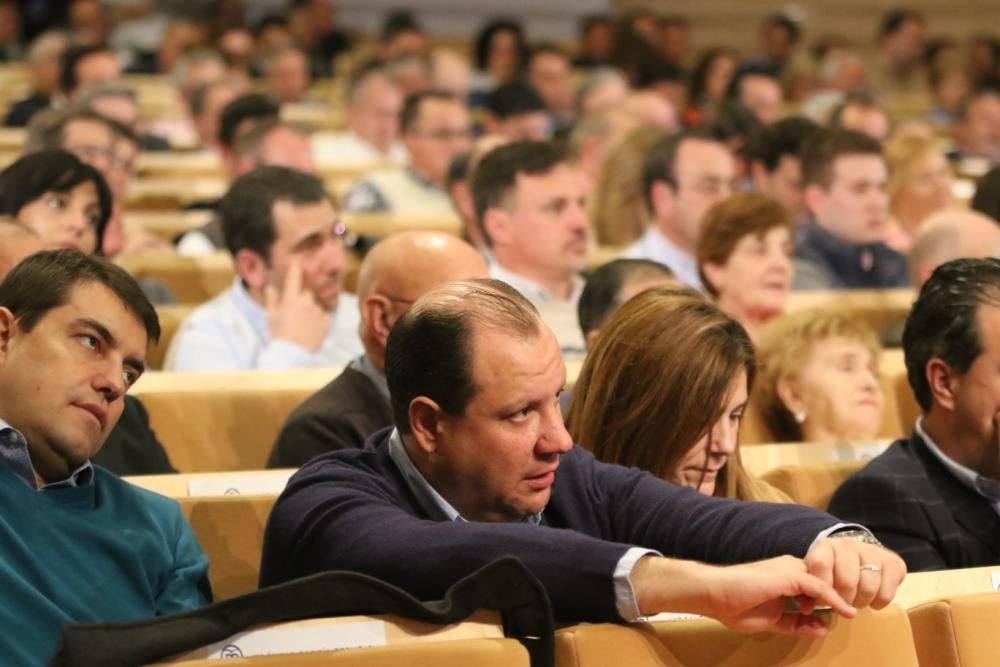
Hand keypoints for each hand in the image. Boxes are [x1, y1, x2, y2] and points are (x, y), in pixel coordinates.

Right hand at [266, 259, 330, 351]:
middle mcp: (306, 302)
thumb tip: (271, 287)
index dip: (296, 268)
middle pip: (307, 293)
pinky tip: (312, 328)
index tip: (297, 263)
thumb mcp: (271, 316)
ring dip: (311, 311)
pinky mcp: (327, 322)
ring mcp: (318, 311)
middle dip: (302, 299)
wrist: (292, 354)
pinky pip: (324, 316)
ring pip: (316, 305)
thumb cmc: (278, 334)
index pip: (295, 276)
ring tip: (303, 325)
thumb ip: (272, 299)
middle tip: (295, 312)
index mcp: (291, 299)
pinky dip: (320, 320)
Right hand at [633, 555, 855, 636]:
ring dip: (843, 597)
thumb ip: (797, 623)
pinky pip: (818, 588)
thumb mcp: (774, 620)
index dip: (833, 599)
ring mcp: (790, 570)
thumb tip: (823, 627)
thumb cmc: (735, 605)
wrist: (714, 593)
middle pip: (825, 581)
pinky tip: (846, 611)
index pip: (817, 586)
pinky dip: (834, 600)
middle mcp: (791, 569)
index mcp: (786, 577)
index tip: (847, 614)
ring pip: (826, 581)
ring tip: (857, 612)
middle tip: (858, 613)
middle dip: (843, 595)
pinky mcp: (789, 575)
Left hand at [805, 537, 906, 610]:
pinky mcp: (894, 562)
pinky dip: (878, 602)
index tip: (823, 600)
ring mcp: (873, 551)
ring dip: (861, 602)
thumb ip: (810, 589)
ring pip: (868, 588)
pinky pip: (887, 593)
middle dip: (844, 599)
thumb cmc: (834, 569)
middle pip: (847, 582)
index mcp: (826, 545)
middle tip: (844, 602)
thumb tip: (806, 608)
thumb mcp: (817, 575)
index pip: (821, 564)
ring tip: (857, 600)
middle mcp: (849, 545)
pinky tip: (873, 598)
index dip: (822, 587)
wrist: (860, 556)